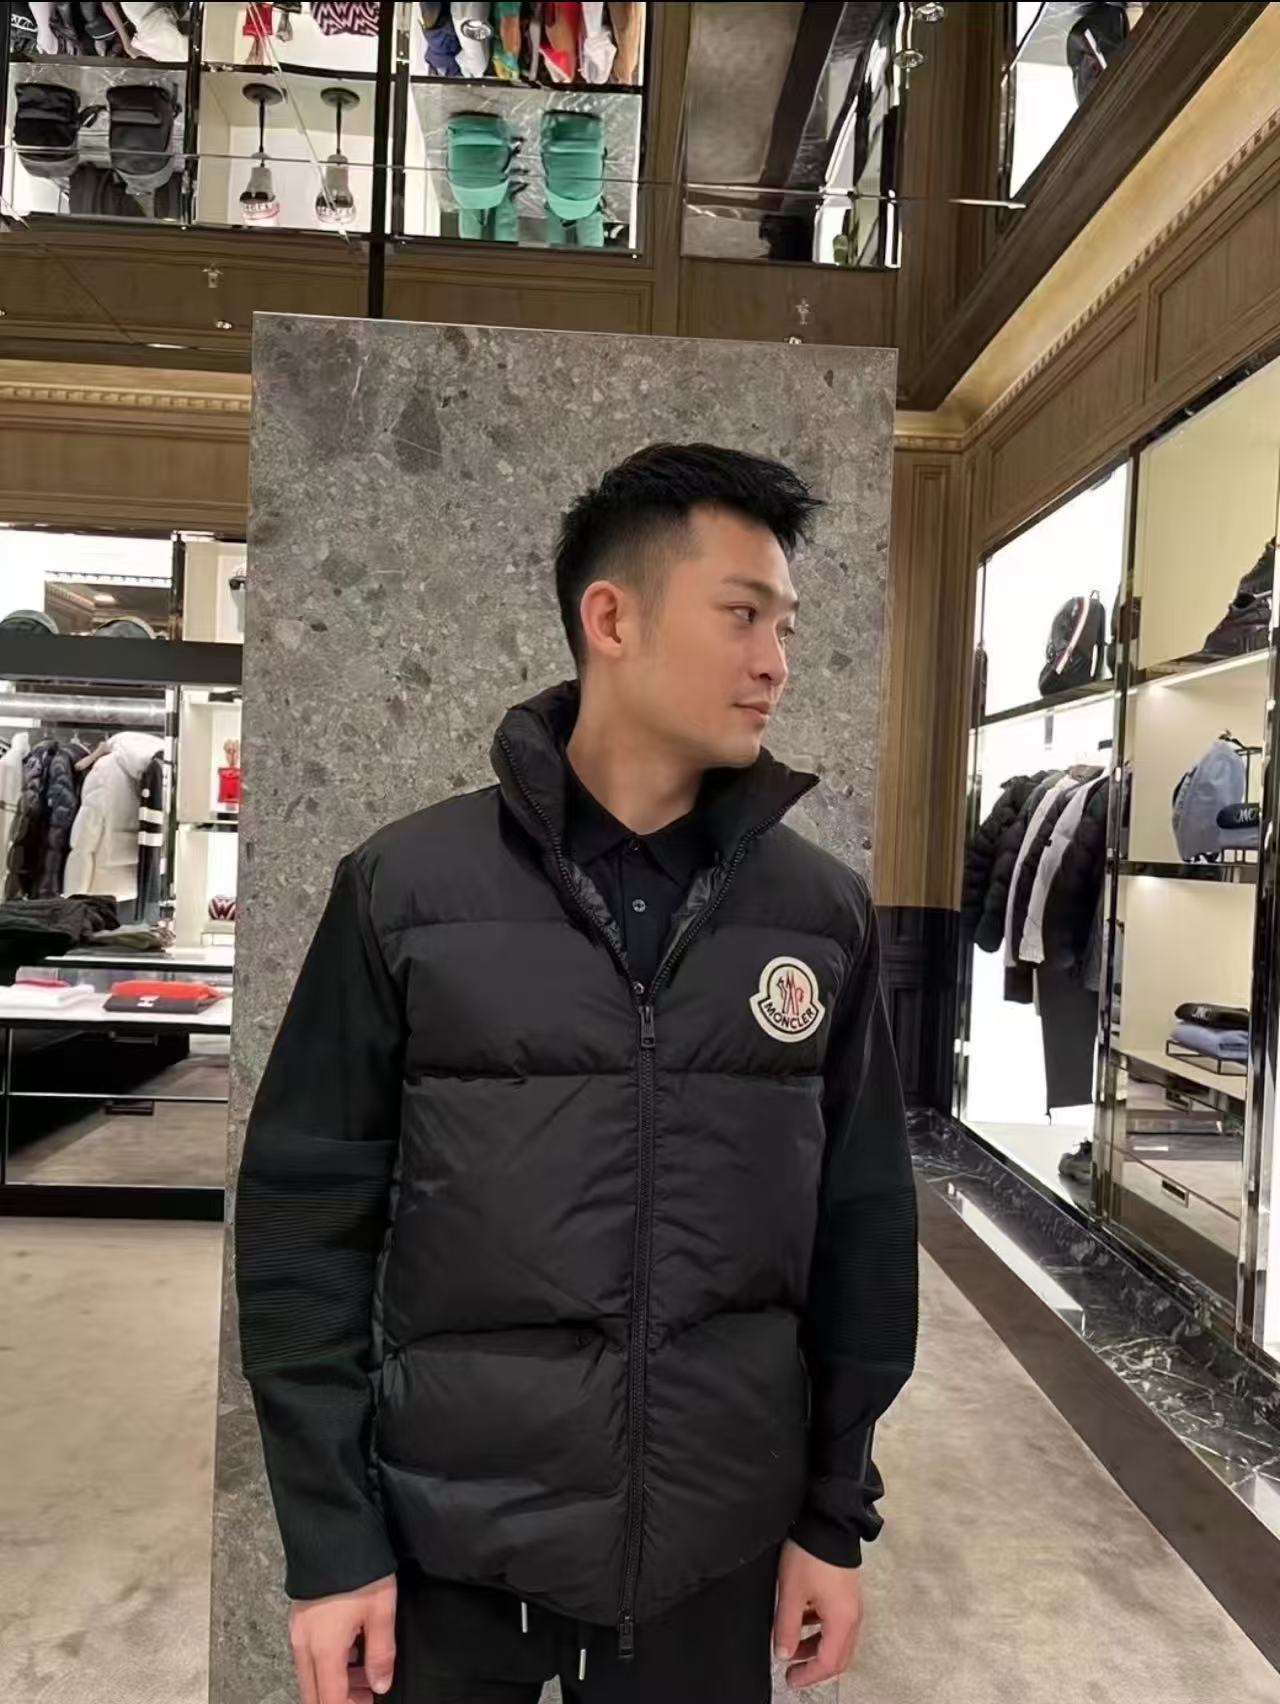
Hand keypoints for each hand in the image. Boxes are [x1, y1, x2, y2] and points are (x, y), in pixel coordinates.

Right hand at [289, 1573, 396, 1703]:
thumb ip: (381, 1653)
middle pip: (315, 1694)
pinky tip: (352, 1650)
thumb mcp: (381, 1609)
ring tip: (366, 1674)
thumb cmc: (359, 1570)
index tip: (370, 1703)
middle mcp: (304, 1646)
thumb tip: (380, 1686)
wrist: (331, 1530)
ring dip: (335, 1683)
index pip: (330, 1701)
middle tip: (368, 1695)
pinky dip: (328, 1664)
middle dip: (340, 1700)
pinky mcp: (299, 1618)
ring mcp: (297, 1632)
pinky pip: (309, 1656)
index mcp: (324, 1650)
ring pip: (311, 1675)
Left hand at [772, 1539, 863, 1689]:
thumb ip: (786, 1627)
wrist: (829, 1520)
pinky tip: (801, 1619)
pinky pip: (836, 1620)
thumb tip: (782, 1654)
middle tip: (791, 1670)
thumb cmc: (810, 1556)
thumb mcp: (791, 1592)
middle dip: (814, 1665)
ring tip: (791, 1644)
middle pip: (838, 1655)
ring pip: (837, 1638)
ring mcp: (852, 1603)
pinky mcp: (847, 1590)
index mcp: (842, 1621)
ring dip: (815, 1646)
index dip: (809, 1675)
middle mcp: (853, 1616)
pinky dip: (819, 1628)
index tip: (789, 1679)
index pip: (829, 1663)